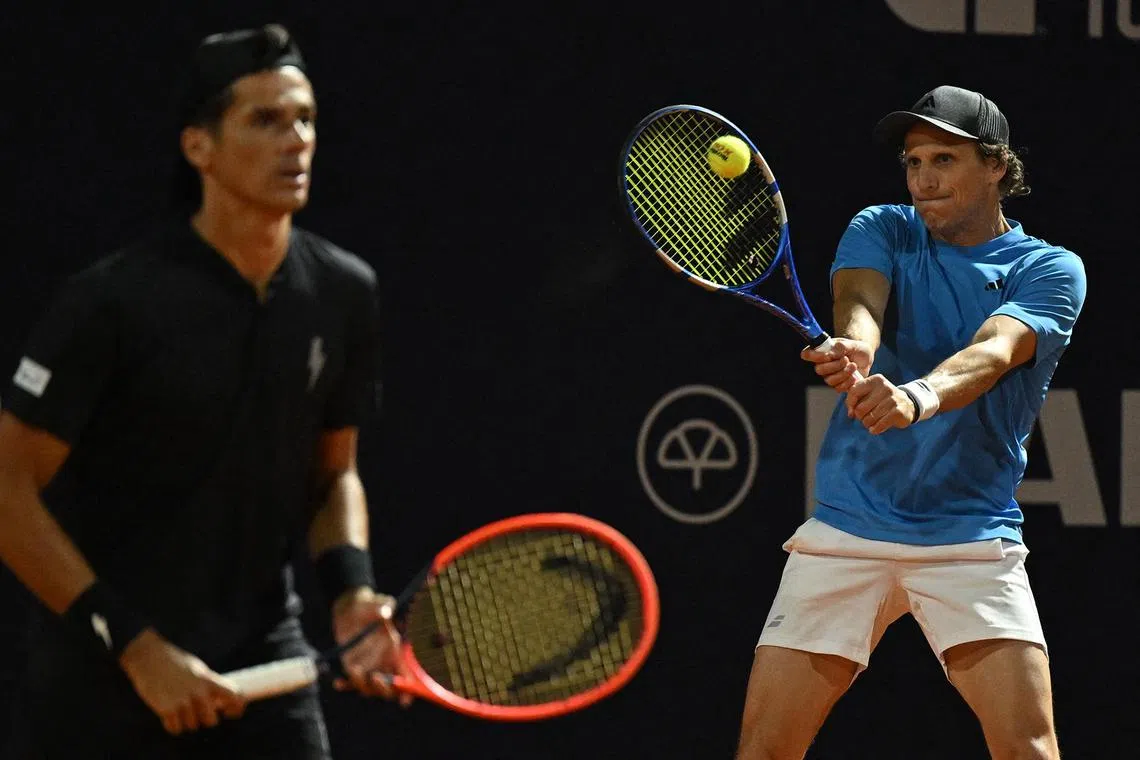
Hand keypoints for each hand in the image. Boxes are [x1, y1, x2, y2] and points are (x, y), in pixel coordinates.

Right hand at [119, 628, 245, 733]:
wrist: (148, 657)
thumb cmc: (174, 662)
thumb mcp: (197, 669)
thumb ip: (208, 685)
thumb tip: (220, 702)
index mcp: (208, 679)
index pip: (233, 696)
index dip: (236, 707)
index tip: (231, 712)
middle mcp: (198, 692)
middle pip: (211, 721)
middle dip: (205, 718)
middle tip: (197, 711)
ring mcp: (182, 702)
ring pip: (192, 726)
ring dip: (186, 720)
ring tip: (179, 706)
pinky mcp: (166, 709)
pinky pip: (175, 729)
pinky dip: (172, 725)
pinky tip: (169, 713)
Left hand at [331, 588, 411, 705]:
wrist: (353, 609)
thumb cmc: (370, 606)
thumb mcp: (378, 603)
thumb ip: (383, 606)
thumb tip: (387, 610)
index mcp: (397, 650)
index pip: (408, 674)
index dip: (409, 689)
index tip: (405, 700)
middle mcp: (386, 662)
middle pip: (391, 688)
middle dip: (385, 688)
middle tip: (375, 677)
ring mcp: (370, 667)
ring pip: (371, 688)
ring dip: (363, 684)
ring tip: (354, 669)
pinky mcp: (354, 667)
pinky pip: (353, 682)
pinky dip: (347, 685)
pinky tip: (338, 683)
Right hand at [801, 338, 873, 392]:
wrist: (865, 357)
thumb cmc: (855, 348)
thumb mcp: (850, 344)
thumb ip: (840, 347)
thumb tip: (830, 354)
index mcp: (820, 352)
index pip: (806, 354)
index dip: (814, 356)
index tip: (828, 355)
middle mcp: (821, 365)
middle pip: (819, 370)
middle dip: (834, 365)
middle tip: (846, 359)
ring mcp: (829, 376)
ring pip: (829, 380)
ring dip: (843, 373)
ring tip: (853, 365)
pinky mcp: (838, 385)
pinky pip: (839, 388)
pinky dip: (848, 382)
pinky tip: (854, 375)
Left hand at [845, 374, 915, 434]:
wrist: (908, 404)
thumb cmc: (882, 400)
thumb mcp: (870, 393)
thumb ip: (856, 398)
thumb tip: (851, 413)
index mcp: (875, 380)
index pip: (854, 391)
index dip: (849, 404)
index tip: (852, 412)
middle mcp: (884, 387)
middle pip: (860, 408)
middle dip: (860, 417)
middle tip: (865, 418)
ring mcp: (893, 399)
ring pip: (869, 418)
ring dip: (868, 424)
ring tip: (871, 423)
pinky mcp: (898, 412)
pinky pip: (880, 425)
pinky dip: (875, 429)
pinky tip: (875, 429)